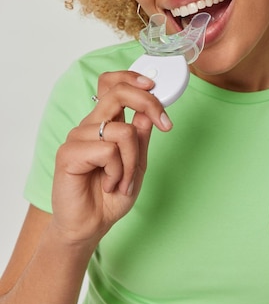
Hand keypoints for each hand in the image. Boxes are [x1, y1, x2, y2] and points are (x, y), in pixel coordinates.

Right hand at [51, 71, 171, 246]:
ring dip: (132, 161)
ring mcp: (77, 137)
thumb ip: (141, 136)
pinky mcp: (68, 153)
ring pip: (122, 131)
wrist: (90, 226)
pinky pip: (107, 151)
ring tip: (123, 181)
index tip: (155, 87)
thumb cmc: (111, 196)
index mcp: (105, 123)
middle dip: (148, 103)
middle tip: (165, 124)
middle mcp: (90, 125)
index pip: (111, 84)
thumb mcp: (137, 163)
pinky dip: (118, 171)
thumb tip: (148, 111)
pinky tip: (109, 184)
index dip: (132, 78)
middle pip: (118, 92)